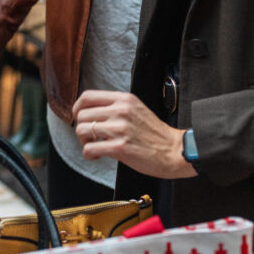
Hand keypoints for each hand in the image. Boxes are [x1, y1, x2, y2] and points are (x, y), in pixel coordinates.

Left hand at [72, 90, 197, 178]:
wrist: (175, 151)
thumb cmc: (154, 133)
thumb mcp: (136, 109)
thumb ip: (115, 107)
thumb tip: (90, 111)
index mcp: (124, 100)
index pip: (87, 96)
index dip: (77, 108)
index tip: (80, 118)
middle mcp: (121, 111)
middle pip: (81, 115)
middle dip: (82, 128)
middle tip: (92, 137)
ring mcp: (120, 129)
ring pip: (82, 130)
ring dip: (84, 141)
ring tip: (95, 146)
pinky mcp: (120, 147)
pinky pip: (89, 149)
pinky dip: (88, 154)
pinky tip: (98, 156)